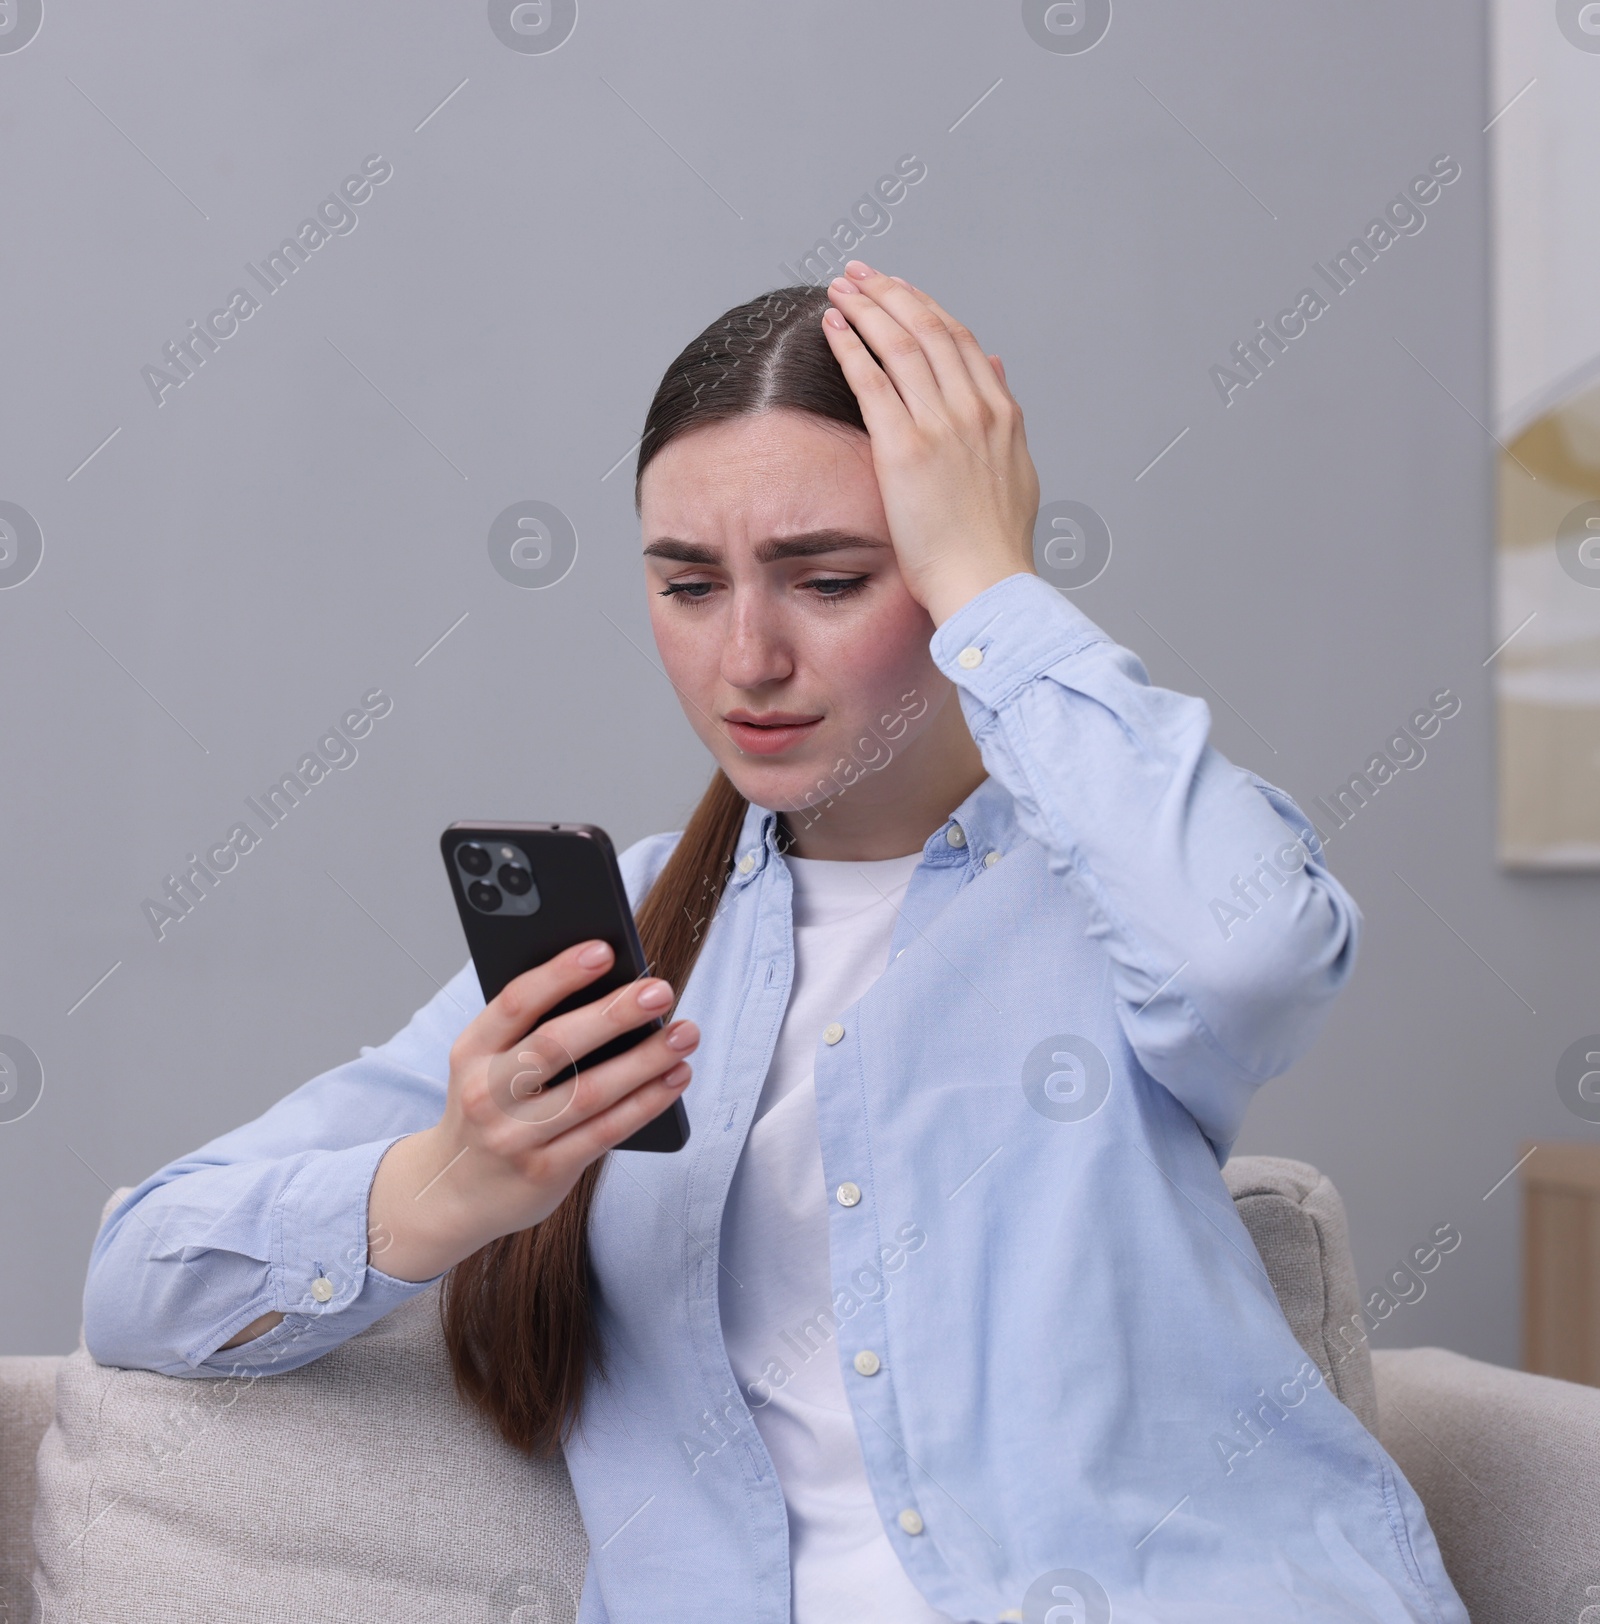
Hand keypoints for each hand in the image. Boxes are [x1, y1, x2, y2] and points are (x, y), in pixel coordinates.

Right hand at [367, 941, 697, 1282]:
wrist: (451, 1192)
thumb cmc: (488, 1108)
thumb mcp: (486, 1063)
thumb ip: (531, 1030)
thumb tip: (611, 987)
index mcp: (471, 1052)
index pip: (516, 1003)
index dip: (560, 974)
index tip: (604, 950)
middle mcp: (486, 1094)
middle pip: (555, 1045)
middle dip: (614, 1014)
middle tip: (660, 991)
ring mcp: (514, 1137)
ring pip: (590, 1092)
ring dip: (645, 1060)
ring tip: (684, 1034)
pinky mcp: (544, 1171)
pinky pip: (606, 1132)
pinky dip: (647, 1102)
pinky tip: (675, 1078)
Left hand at [819, 261, 1040, 626]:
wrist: (988, 582)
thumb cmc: (994, 546)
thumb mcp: (1015, 470)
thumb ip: (1003, 416)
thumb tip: (995, 368)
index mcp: (1001, 414)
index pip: (959, 340)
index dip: (924, 308)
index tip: (898, 290)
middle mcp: (973, 408)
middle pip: (928, 329)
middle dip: (890, 293)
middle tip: (860, 273)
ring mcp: (941, 424)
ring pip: (899, 344)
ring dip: (867, 307)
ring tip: (840, 288)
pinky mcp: (905, 447)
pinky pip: (872, 380)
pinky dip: (851, 344)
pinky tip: (831, 325)